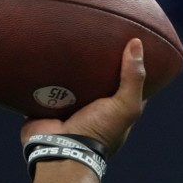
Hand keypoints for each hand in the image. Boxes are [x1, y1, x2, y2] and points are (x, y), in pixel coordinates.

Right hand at [20, 38, 146, 155]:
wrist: (58, 147)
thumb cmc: (98, 130)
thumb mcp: (125, 105)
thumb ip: (133, 78)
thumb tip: (136, 42)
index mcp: (115, 112)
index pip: (127, 86)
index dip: (130, 68)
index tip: (129, 44)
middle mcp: (94, 110)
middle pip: (98, 81)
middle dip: (96, 63)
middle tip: (95, 35)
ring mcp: (70, 107)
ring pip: (71, 81)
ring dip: (70, 66)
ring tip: (69, 37)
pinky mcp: (47, 104)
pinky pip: (46, 84)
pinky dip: (46, 72)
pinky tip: (46, 51)